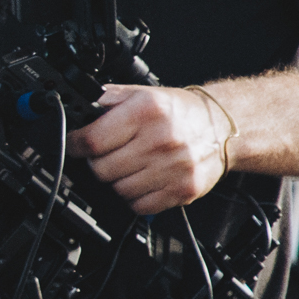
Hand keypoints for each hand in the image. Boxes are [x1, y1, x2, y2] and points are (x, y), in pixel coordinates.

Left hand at [72, 83, 229, 214]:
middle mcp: (161, 139)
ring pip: (119, 190)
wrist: (222, 127)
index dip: (76, 145)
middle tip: (107, 155)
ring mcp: (173, 168)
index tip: (75, 145)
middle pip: (102, 169)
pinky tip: (143, 180)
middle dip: (97, 162)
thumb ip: (109, 99)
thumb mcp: (144, 93)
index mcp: (147, 111)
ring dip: (117, 181)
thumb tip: (80, 110)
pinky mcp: (182, 190)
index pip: (93, 140)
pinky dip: (135, 197)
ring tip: (129, 166)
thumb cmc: (180, 112)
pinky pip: (140, 205)